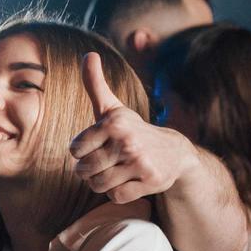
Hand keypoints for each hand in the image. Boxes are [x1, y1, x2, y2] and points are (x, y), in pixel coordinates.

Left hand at [69, 52, 196, 204]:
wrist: (175, 152)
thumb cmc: (132, 129)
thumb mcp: (112, 107)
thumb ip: (95, 84)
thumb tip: (88, 54)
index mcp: (113, 122)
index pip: (74, 149)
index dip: (81, 151)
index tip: (97, 146)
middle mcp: (127, 141)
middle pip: (83, 170)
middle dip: (90, 170)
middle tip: (106, 162)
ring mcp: (140, 163)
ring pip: (98, 185)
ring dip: (102, 183)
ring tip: (115, 171)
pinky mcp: (150, 182)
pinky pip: (116, 197)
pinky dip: (118, 193)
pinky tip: (129, 181)